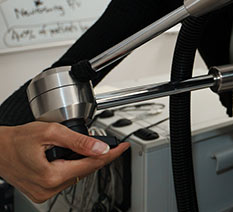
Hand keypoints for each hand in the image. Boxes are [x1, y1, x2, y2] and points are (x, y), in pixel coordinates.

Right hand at [0, 122, 128, 202]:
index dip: (111, 155)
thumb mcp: (50, 132)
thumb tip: (100, 147)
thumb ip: (78, 140)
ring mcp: (44, 193)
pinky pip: (65, 179)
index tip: (123, 147)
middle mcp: (48, 189)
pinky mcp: (41, 192)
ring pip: (76, 176)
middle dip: (97, 156)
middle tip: (107, 143)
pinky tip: (70, 157)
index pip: (92, 165)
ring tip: (83, 148)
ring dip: (83, 162)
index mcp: (52, 176)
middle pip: (85, 171)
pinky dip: (71, 167)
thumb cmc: (16, 140)